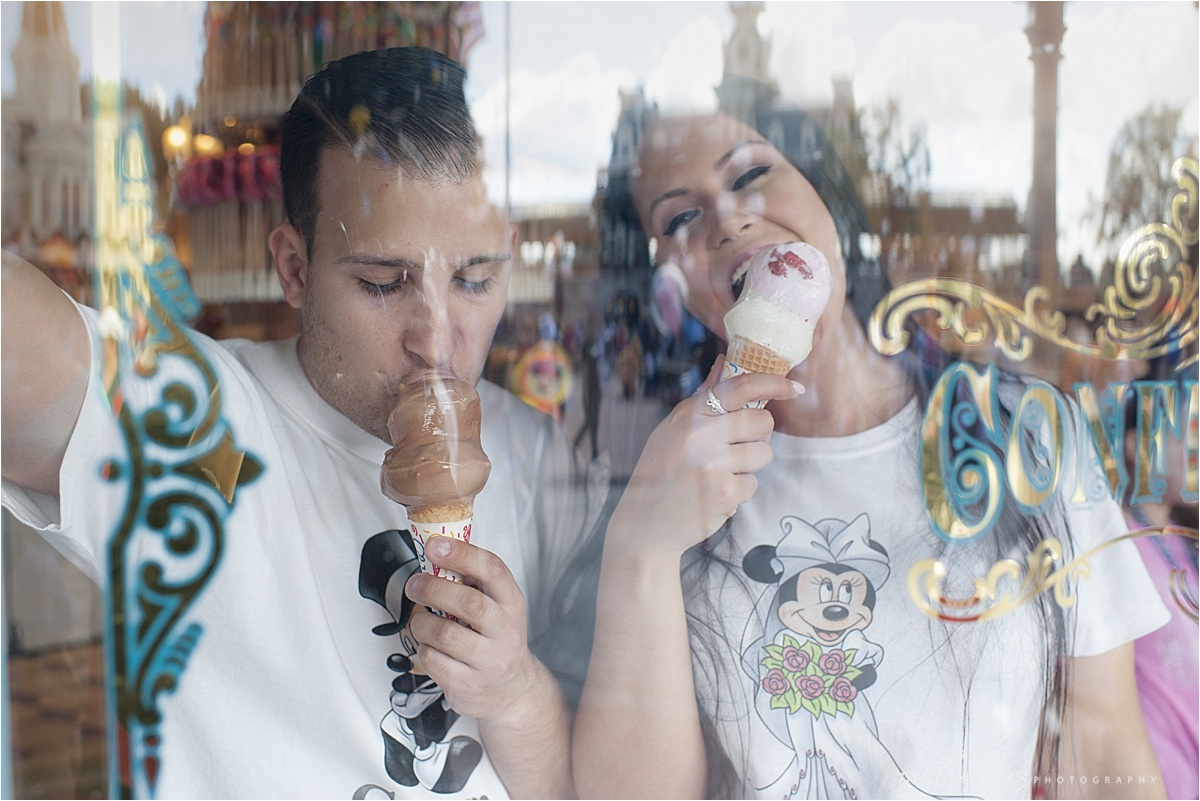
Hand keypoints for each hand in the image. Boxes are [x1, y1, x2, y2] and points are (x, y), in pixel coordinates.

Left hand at [404, 534, 541, 722]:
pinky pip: (433, 661)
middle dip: (433, 588)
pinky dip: (423, 649)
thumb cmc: (495, 640)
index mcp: (511, 603)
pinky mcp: (470, 685)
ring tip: (422, 622)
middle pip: (469, 603)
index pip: (493, 570)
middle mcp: (506, 631)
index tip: (436, 545)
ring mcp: (490, 661)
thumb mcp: (495, 607)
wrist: (511, 690)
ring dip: (422, 623)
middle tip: (415, 585)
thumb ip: (471, 583)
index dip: (462, 554)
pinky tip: (431, 648)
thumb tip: (435, 553)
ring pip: (445, 634)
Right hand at [610, 356, 800, 557]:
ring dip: (749, 464)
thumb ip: (703, 398)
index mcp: (689, 414)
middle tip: (736, 447)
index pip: (741, 386)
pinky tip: (716, 493)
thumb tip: (724, 363)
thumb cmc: (660, 471)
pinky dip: (739, 489)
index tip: (793, 388)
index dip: (773, 384)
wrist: (646, 522)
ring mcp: (714, 465)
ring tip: (721, 472)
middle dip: (758, 435)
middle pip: (763, 422)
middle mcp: (701, 435)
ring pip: (764, 453)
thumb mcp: (673, 428)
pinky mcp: (726, 493)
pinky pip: (753, 482)